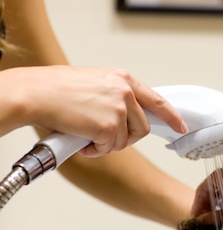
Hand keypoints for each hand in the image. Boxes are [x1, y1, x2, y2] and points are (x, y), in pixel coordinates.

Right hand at [11, 66, 187, 155]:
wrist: (35, 93)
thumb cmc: (57, 89)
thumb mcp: (95, 83)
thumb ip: (116, 96)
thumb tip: (128, 116)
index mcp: (123, 78)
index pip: (157, 100)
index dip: (171, 116)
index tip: (180, 126)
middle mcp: (125, 91)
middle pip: (142, 128)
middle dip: (125, 138)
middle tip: (103, 137)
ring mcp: (119, 108)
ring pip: (126, 140)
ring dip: (108, 144)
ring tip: (87, 135)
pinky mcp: (109, 126)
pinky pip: (110, 148)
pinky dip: (96, 150)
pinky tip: (82, 140)